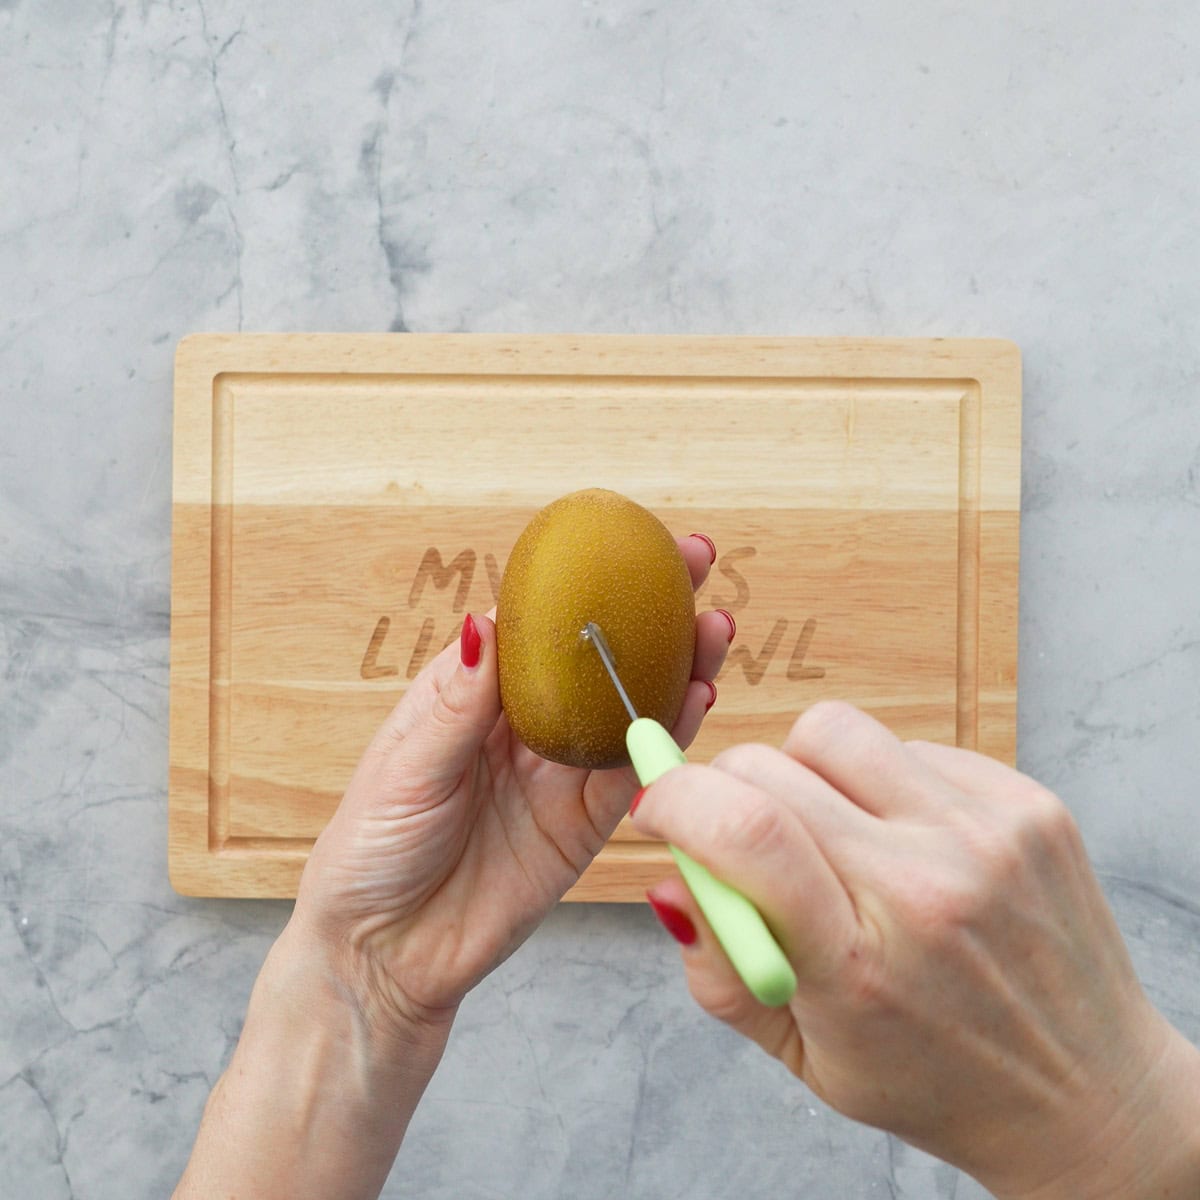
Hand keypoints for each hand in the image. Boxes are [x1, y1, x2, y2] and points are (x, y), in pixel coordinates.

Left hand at [293, 534, 730, 1033]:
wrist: (382, 953)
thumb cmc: (371, 850)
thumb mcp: (404, 768)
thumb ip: (457, 703)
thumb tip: (484, 622)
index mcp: (474, 693)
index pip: (540, 620)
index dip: (586, 578)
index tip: (632, 538)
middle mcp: (526, 724)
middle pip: (600, 655)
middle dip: (652, 608)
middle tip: (699, 563)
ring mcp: (559, 773)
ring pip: (629, 709)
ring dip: (676, 667)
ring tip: (715, 630)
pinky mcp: (584, 826)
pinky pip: (633, 776)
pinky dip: (666, 739)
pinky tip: (696, 700)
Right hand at [630, 702, 1199, 1199]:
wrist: (1086, 1092)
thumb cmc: (937, 1080)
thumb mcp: (805, 1056)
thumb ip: (720, 970)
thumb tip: (671, 877)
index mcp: (860, 966)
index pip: (745, 831)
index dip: (678, 798)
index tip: (658, 807)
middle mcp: (928, 886)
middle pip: (773, 766)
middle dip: (724, 787)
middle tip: (736, 830)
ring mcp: (986, 835)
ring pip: (833, 731)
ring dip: (800, 770)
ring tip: (826, 829)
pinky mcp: (1026, 803)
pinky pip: (907, 744)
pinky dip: (876, 780)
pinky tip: (898, 836)